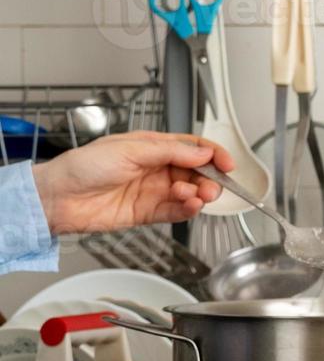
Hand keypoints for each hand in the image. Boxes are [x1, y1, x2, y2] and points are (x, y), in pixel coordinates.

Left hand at [31, 131, 235, 234]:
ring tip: (193, 196)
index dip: (213, 155)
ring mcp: (153, 191)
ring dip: (198, 195)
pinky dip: (188, 210)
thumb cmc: (83, 166)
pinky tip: (190, 206)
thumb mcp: (130, 150)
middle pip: (196, 172)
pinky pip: (177, 212)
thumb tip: (202, 153)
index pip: (192, 148)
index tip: (227, 164)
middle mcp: (156, 168)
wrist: (59, 198)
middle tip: (211, 186)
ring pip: (189, 193)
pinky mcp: (148, 213)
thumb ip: (170, 152)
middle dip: (209, 179)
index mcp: (152, 147)